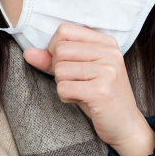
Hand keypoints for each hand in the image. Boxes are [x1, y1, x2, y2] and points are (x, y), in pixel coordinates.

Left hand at [23, 23, 154, 155]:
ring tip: (82, 92)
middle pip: (60, 50)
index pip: (64, 30)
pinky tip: (83, 101)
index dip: (56, 49)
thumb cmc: (101, 96)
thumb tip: (28, 52)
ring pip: (59, 70)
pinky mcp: (101, 91)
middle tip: (77, 82)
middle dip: (59, 70)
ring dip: (63, 85)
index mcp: (106, 42)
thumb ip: (54, 59)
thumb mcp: (80, 72)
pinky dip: (66, 98)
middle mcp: (109, 52)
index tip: (69, 64)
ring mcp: (107, 71)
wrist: (126, 125)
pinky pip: (63, 88)